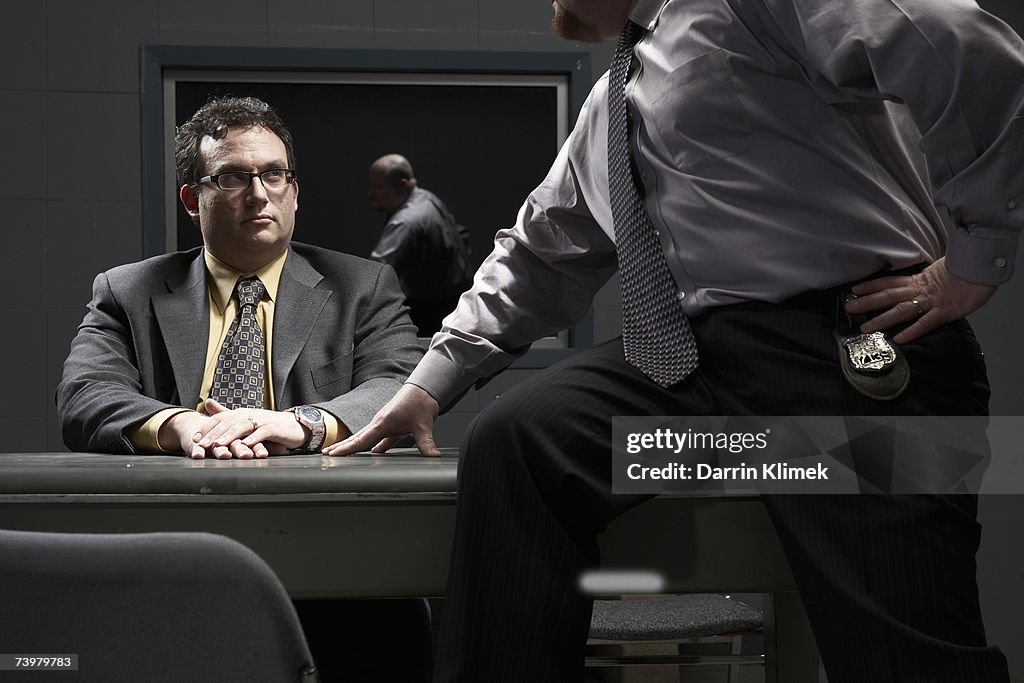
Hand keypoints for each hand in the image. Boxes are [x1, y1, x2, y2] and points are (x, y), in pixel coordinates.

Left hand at [162, 399, 307, 458]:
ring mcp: (263, 420)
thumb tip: (207, 402)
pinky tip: (246, 445)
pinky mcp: (275, 428)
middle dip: (214, 433)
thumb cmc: (268, 426)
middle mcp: (250, 414)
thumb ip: (227, 413)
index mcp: (241, 413)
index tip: (195, 439)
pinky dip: (254, 438)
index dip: (207, 427)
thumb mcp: (246, 420)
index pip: (221, 418)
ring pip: (243, 426)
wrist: (294, 426)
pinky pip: (263, 431)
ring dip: (230, 436)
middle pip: (229, 422)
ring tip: (219, 445)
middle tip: (202, 444)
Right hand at [322, 384, 440, 456]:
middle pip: (358, 438)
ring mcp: (386, 424)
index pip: (360, 439)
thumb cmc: (420, 401)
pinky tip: (374, 454)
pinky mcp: (393, 426)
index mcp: (382, 422)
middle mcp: (380, 423)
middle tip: (326, 454)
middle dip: (342, 446)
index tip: (331, 453)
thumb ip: (426, 443)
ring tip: (344, 454)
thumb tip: (432, 456)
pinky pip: (381, 439)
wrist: (425, 388)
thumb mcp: (423, 425)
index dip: (346, 447)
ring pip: (367, 438)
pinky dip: (375, 447)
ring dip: (355, 446)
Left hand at [844, 258, 996, 343]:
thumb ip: (926, 281)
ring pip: (902, 310)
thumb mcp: (940, 272)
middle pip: (888, 296)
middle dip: (867, 302)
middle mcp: (921, 290)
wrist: (984, 267)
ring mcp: (932, 301)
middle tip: (848, 308)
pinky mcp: (945, 312)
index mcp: (919, 280)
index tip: (854, 290)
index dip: (871, 286)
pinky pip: (926, 323)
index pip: (889, 282)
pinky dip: (912, 331)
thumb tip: (916, 286)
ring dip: (882, 319)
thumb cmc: (965, 270)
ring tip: (865, 328)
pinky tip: (899, 339)